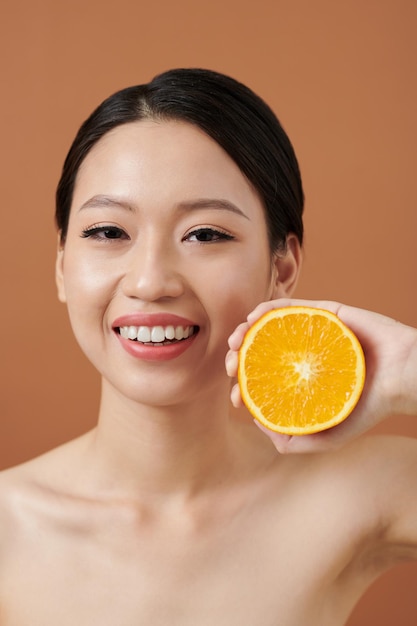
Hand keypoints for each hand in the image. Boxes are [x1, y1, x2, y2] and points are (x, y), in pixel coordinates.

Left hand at [225, 298, 416, 452]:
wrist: (402, 379)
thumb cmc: (368, 408)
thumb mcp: (326, 436)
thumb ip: (292, 439)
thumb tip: (255, 419)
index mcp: (301, 380)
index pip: (264, 381)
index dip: (243, 386)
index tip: (236, 396)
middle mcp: (302, 356)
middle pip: (260, 353)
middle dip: (238, 358)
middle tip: (232, 366)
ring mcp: (311, 334)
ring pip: (268, 327)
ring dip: (245, 331)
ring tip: (235, 342)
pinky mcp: (323, 313)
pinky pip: (290, 307)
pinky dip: (267, 309)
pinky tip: (252, 318)